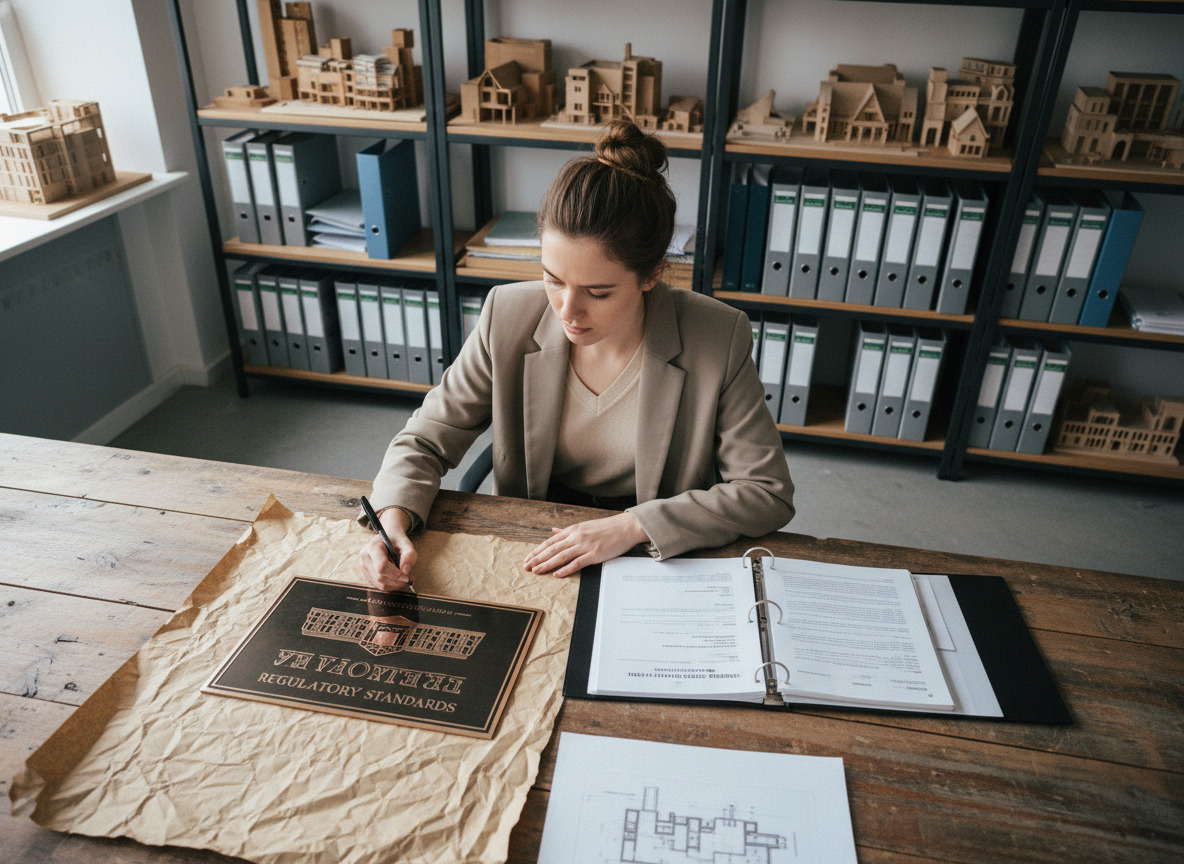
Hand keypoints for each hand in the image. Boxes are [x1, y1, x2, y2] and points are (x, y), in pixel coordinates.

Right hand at [359, 507, 417, 591]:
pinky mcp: (366, 574)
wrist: (387, 538)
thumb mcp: (406, 543)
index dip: (395, 574)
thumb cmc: (397, 541)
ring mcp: (364, 567)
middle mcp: (365, 557)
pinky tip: (396, 578)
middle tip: (407, 578)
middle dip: (396, 581)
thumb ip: (409, 555)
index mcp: (373, 547)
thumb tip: (405, 572)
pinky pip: (378, 586)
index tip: (406, 577)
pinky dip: (390, 585)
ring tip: (402, 577)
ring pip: (380, 584)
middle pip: (380, 577)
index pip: (381, 566)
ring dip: (394, 584)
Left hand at [524, 512, 647, 577]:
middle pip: (552, 549)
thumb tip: (553, 531)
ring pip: (561, 556)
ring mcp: (585, 545)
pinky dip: (565, 569)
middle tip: (526, 567)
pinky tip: (557, 574)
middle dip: (537, 559)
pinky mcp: (594, 554)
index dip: (537, 551)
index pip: (550, 542)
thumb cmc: (606, 528)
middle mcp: (576, 537)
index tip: (527, 558)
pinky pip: (576, 563)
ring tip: (536, 571)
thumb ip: (567, 530)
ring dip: (547, 564)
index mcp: (573, 530)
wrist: (625, 527)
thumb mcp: (584, 526)